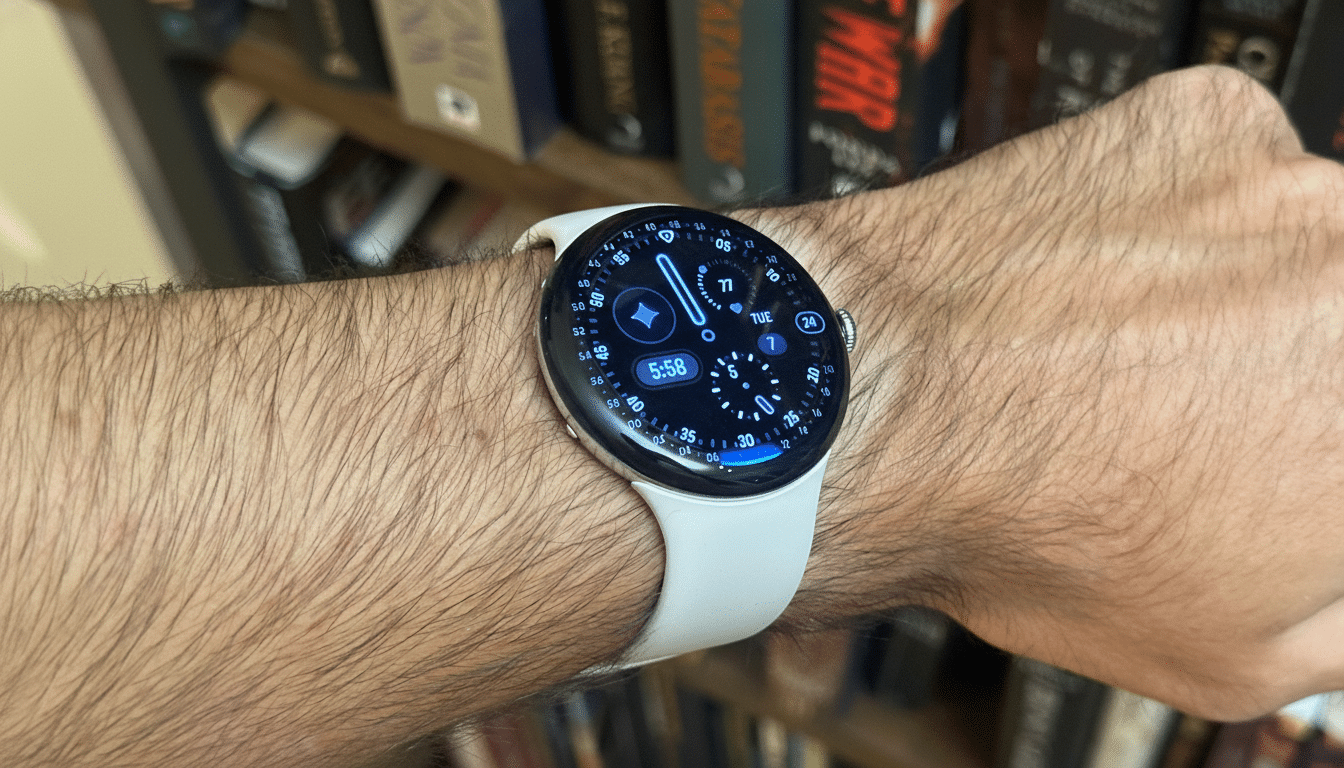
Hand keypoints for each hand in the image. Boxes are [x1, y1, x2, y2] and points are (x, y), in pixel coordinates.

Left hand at [754, 66, 1343, 719]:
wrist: (873, 407)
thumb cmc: (1036, 530)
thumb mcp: (1246, 654)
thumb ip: (1341, 610)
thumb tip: (1336, 568)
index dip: (1308, 457)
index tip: (1272, 472)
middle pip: (1335, 328)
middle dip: (1294, 382)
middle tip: (1202, 425)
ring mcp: (1294, 182)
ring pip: (1298, 251)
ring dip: (1239, 302)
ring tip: (1126, 359)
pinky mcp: (1204, 121)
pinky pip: (1221, 180)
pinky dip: (1175, 229)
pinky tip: (1099, 289)